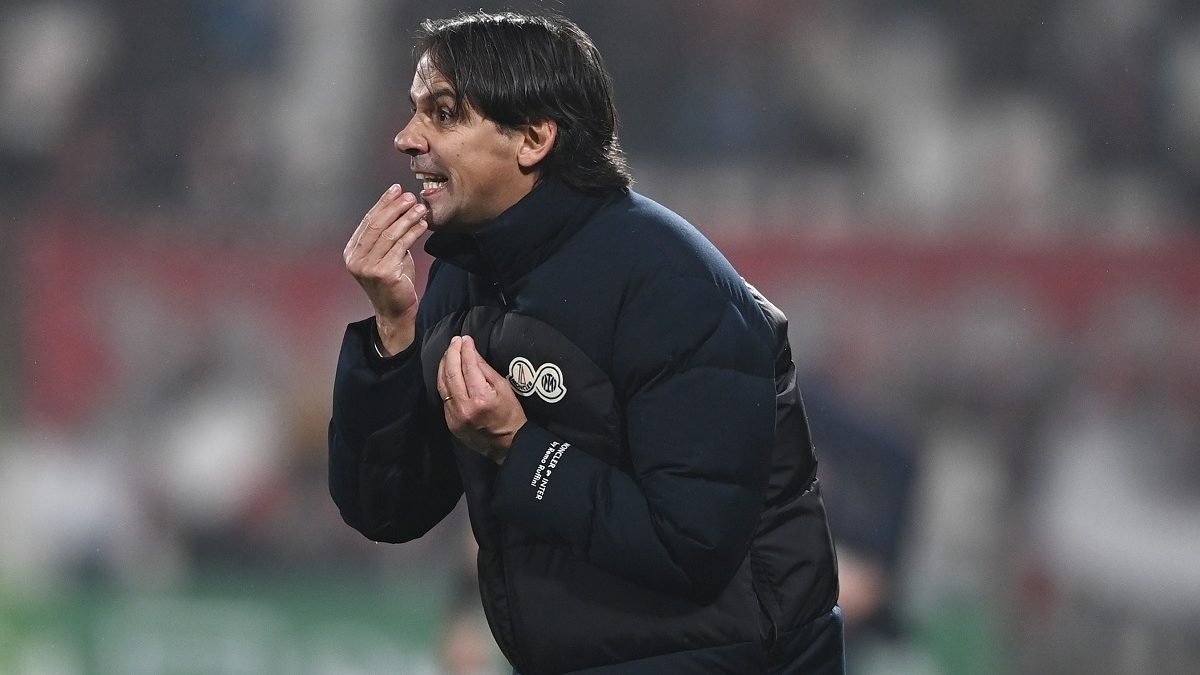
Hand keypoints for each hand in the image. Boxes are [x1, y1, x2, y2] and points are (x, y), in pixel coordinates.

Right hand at [343, 185, 428, 354]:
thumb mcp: (386, 255)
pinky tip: (423, 225)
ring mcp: (367, 267)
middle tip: (410, 196)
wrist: (395, 311)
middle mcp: (355, 259)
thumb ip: (387, 236)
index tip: (396, 189)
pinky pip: (401, 247)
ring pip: (389, 234)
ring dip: (406, 218)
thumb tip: (399, 205)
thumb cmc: (394, 282)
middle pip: (377, 225)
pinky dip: (413, 233)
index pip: (368, 221)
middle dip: (395, 207)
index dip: (383, 203)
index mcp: (352, 252)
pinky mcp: (383, 273)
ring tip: (420, 207)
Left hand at [438, 336, 526, 463]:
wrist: (506, 444)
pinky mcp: (449, 421)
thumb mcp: (504, 388)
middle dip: (452, 353)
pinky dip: (444, 381)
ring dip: (444, 365)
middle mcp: (464, 406)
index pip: (468, 366)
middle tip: (455, 341)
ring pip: (442, 384)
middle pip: (451, 373)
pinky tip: (448, 371)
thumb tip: (471, 351)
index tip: (466, 339)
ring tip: (449, 352)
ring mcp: (454, 415)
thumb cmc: (510, 414)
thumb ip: (485, 369)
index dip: (466, 350)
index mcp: (480, 398)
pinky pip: (443, 396)